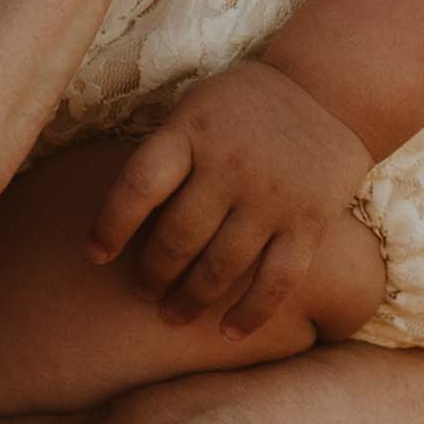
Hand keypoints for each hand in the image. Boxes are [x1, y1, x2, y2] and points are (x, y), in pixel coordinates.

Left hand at [92, 61, 376, 332]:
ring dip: (191, 299)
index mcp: (192, 129)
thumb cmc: (241, 108)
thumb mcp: (195, 109)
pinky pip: (277, 280)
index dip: (110, 226)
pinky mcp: (310, 221)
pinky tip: (228, 332)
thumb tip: (120, 223)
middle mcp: (232, 163)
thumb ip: (164, 156)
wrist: (327, 91)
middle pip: (178, 236)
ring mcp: (273, 195)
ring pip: (221, 266)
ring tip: (173, 315)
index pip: (139, 185)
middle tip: (143, 291)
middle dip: (153, 274)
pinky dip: (251, 313)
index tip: (96, 256)